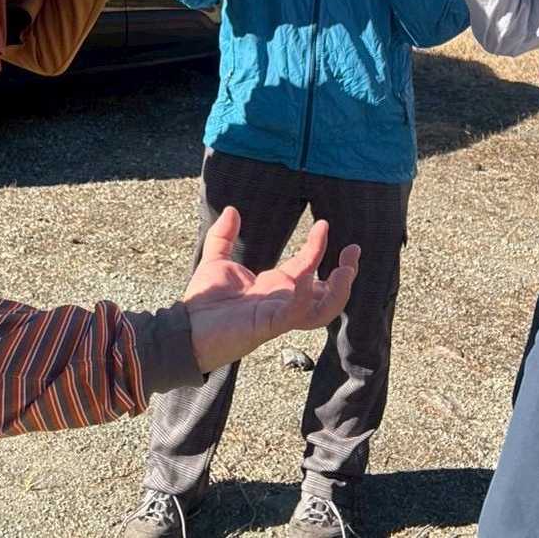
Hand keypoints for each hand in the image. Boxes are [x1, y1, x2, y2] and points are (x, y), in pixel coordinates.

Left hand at [183, 207, 359, 372]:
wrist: (183, 328)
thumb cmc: (203, 303)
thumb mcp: (215, 261)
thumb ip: (224, 237)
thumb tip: (233, 210)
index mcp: (274, 288)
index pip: (307, 267)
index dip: (318, 246)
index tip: (324, 223)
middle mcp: (282, 302)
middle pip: (326, 294)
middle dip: (346, 274)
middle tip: (354, 252)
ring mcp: (277, 316)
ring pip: (321, 311)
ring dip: (338, 292)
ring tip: (347, 270)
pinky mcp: (266, 326)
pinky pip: (294, 315)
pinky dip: (304, 298)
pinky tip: (307, 278)